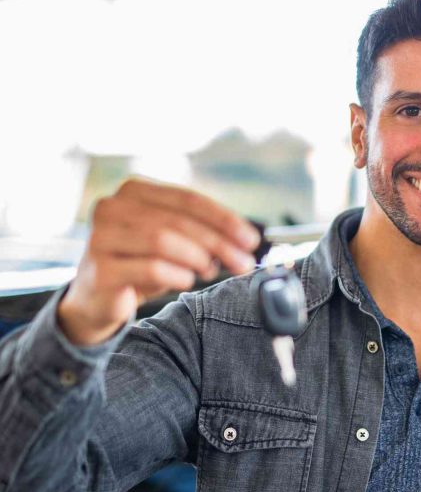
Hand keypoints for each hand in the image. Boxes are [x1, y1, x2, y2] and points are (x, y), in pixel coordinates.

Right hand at [58, 178, 260, 345]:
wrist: (98, 299)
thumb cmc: (140, 265)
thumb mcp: (174, 242)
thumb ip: (202, 234)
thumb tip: (245, 241)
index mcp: (133, 191)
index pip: (187, 199)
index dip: (224, 219)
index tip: (251, 239)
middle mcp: (112, 207)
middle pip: (178, 221)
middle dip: (219, 243)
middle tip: (243, 262)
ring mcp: (101, 237)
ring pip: (163, 241)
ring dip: (197, 258)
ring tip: (209, 270)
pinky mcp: (100, 269)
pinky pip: (151, 268)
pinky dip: (177, 275)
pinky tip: (185, 281)